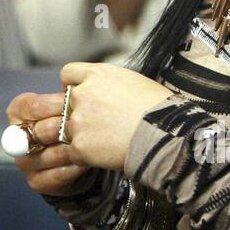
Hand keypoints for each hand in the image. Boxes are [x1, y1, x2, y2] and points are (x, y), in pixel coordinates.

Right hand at [5, 90, 91, 196]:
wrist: (75, 149)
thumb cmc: (70, 119)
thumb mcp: (66, 103)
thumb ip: (67, 96)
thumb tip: (78, 91)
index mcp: (18, 111)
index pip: (35, 106)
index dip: (59, 104)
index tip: (80, 102)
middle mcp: (15, 138)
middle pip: (42, 131)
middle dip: (68, 127)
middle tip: (91, 124)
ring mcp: (24, 162)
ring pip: (51, 154)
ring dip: (75, 149)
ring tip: (94, 143)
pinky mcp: (36, 181)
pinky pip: (58, 175)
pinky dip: (76, 167)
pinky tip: (89, 160)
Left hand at [57, 62, 177, 171]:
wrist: (165, 133)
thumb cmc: (160, 108)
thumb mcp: (134, 81)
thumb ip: (110, 84)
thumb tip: (107, 91)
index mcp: (97, 75)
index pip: (68, 73)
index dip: (73, 85)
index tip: (81, 95)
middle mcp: (82, 94)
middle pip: (64, 103)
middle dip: (75, 113)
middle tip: (95, 124)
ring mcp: (78, 121)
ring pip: (65, 129)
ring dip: (80, 136)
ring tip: (104, 143)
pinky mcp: (80, 146)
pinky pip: (71, 152)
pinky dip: (84, 156)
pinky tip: (102, 156)